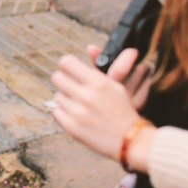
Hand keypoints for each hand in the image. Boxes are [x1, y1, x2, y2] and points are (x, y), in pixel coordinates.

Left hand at [50, 47, 146, 162]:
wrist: (131, 140)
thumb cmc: (123, 110)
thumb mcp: (116, 85)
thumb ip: (100, 66)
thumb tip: (90, 47)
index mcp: (98, 82)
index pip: (66, 62)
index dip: (67, 65)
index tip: (69, 69)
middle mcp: (86, 96)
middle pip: (57, 78)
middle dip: (63, 80)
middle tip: (70, 85)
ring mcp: (78, 113)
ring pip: (57, 96)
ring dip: (66, 99)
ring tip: (79, 104)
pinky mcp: (72, 128)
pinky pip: (56, 111)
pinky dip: (64, 113)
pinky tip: (76, 115)